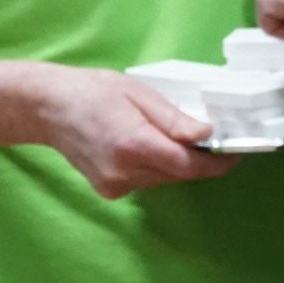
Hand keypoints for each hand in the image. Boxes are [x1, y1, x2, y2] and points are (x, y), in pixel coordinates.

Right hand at [27, 66, 237, 198]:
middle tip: (206, 136)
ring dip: (174, 162)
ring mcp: (115, 185)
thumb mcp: (138, 93)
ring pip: (164, 179)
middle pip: (178, 174)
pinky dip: (154, 166)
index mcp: (133, 143)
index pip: (188, 165)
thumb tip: (206, 135)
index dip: (216, 162)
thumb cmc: (93, 91)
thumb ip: (173, 119)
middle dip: (197, 158)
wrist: (50, 108)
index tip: (234, 154)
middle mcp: (124, 171)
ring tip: (164, 133)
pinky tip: (141, 145)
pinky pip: (146, 181)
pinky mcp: (109, 191)